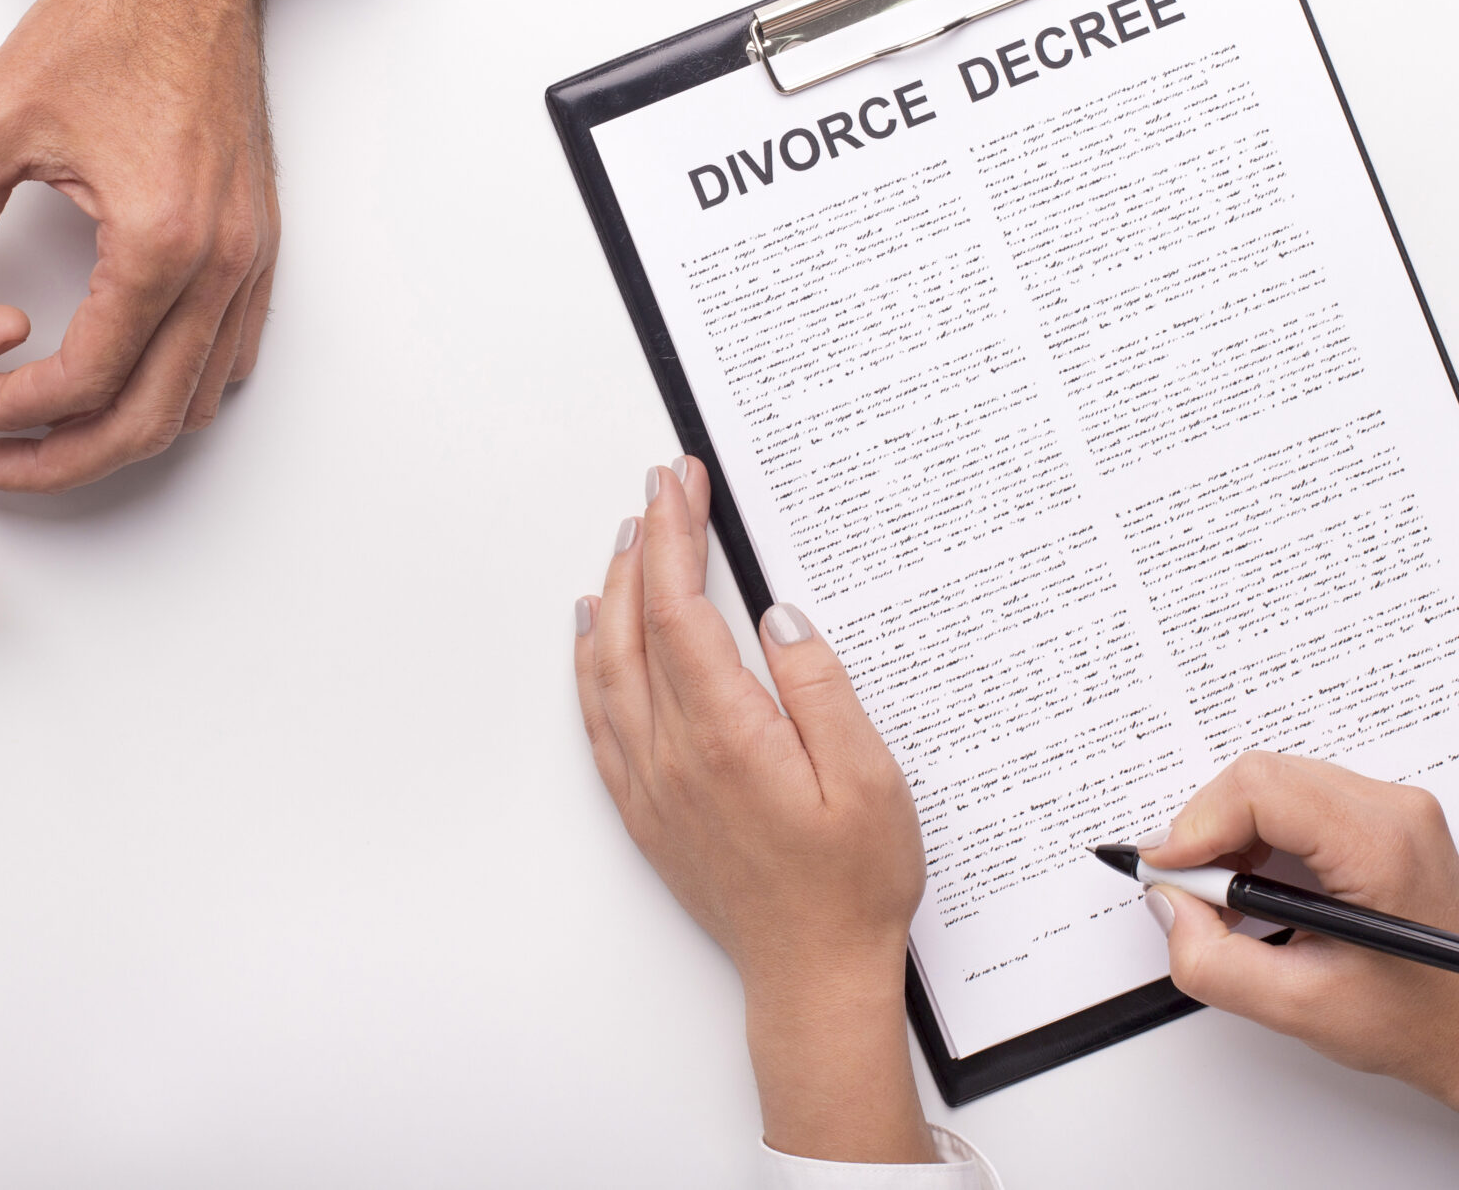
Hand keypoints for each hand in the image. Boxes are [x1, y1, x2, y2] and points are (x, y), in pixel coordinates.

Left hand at [0, 0, 276, 491]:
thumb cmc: (106, 26)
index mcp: (158, 239)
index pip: (88, 378)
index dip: (10, 411)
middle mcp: (221, 264)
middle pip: (151, 419)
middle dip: (65, 460)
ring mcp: (251, 261)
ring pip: (197, 401)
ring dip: (123, 435)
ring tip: (48, 437)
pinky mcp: (258, 248)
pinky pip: (226, 357)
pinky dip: (172, 391)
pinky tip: (118, 384)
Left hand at [574, 457, 932, 1164]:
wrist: (812, 977)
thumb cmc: (850, 887)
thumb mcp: (869, 779)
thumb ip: (818, 690)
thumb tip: (778, 617)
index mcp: (725, 737)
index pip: (680, 609)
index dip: (674, 536)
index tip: (678, 482)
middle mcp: (672, 755)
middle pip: (637, 625)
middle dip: (645, 543)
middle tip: (661, 486)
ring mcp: (650, 783)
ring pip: (607, 665)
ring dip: (614, 592)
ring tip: (629, 536)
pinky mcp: (645, 808)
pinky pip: (598, 717)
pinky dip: (590, 660)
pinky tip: (593, 632)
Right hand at [1144, 751, 1458, 1189]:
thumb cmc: (1419, 1022)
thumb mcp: (1298, 1007)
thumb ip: (1213, 961)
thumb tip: (1169, 906)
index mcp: (1382, 848)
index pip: (1261, 790)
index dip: (1197, 825)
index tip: (1167, 870)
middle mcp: (1394, 812)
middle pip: (1262, 776)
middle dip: (1208, 829)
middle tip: (1192, 890)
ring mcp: (1394, 808)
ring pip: (1274, 782)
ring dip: (1231, 831)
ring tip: (1228, 895)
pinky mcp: (1384, 816)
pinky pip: (1296, 796)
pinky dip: (1258, 832)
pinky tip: (1259, 884)